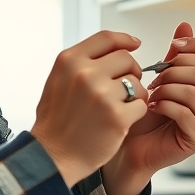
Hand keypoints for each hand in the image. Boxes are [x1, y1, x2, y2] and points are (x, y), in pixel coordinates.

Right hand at [30, 31, 148, 186]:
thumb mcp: (58, 80)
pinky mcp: (117, 117)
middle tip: (123, 87)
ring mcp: (102, 95)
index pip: (106, 38)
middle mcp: (85, 74)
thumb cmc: (56, 121)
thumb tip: (114, 48)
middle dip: (130, 71)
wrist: (52, 155)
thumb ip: (81, 62)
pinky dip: (136, 112)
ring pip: (136, 82)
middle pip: (126, 59)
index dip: (125, 40)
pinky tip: (121, 120)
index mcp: (69, 61)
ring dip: (134, 94)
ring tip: (118, 106)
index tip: (135, 43)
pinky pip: (141, 104)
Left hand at [104, 22, 194, 194]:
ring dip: (167, 88)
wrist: (132, 147)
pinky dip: (165, 105)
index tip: (173, 48)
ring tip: (152, 94)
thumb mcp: (159, 79)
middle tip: (155, 79)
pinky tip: (152, 107)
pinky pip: (184, 112)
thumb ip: (174, 55)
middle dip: (175, 69)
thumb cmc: (145, 114)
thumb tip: (185, 25)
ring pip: (193, 90)